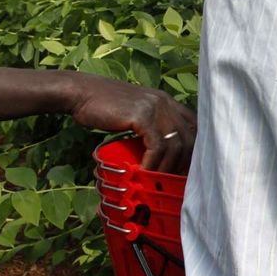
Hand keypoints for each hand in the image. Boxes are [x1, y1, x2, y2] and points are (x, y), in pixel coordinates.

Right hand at [67, 75, 196, 172]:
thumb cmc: (104, 108)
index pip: (194, 126)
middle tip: (173, 181)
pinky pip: (156, 146)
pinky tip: (144, 172)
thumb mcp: (135, 115)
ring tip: (157, 181)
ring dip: (168, 167)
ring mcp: (155, 107)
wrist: (82, 94)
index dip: (194, 150)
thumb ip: (150, 127)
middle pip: (189, 138)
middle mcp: (165, 102)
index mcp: (167, 101)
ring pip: (175, 144)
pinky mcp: (142, 115)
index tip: (186, 169)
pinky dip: (153, 163)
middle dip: (185, 164)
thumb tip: (160, 155)